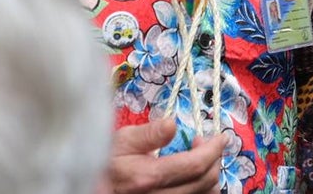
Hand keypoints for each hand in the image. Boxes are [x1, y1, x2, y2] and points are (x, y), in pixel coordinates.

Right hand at [107, 120, 224, 193]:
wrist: (92, 185)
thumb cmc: (105, 162)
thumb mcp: (121, 141)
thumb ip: (149, 134)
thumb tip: (173, 125)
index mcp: (148, 177)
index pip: (196, 165)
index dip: (214, 149)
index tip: (220, 137)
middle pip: (205, 181)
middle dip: (214, 159)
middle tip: (203, 143)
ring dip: (211, 176)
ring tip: (200, 160)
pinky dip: (202, 189)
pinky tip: (194, 177)